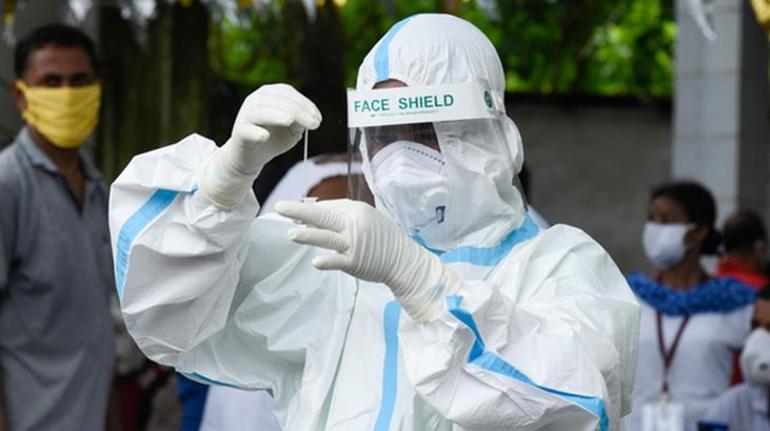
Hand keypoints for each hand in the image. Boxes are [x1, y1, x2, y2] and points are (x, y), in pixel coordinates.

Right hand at [200, 84, 321, 209]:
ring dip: (275, 115)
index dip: (304, 103)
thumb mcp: (291, 129)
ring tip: (289, 120)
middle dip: (298, 111)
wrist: (251, 156)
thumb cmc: (272, 138)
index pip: (287, 92)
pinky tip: (264, 136)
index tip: (318, 118)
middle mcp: (255, 100)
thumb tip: (310, 117)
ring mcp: (246, 115)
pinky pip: (246, 131)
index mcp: (268, 94)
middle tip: (314, 124)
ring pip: (260, 112)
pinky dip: (255, 132)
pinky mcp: (239, 133)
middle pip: (276, 100)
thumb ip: (300, 121)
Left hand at [276, 199, 462, 321]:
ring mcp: (354, 244)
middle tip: (279, 208)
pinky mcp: (355, 262)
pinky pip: (339, 261)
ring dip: (308, 235)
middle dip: (299, 212)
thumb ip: (343, 216)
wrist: (402, 259)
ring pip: (327, 237)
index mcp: (356, 210)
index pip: (326, 208)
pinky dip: (329, 260)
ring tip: (290, 233)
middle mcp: (354, 224)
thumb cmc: (381, 238)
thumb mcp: (366, 218)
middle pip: (323, 216)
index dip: (307, 211)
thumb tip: (313, 215)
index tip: (291, 213)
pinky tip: (316, 262)